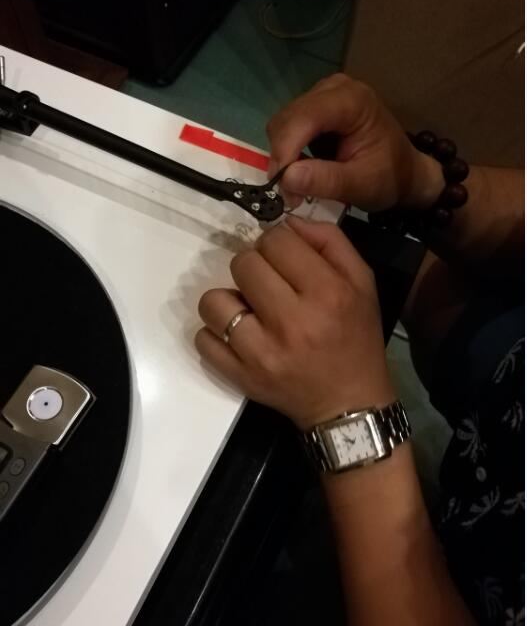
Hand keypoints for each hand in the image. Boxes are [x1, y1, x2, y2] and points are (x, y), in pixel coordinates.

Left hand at [195, 218, 393, 430]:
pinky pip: (204, 340)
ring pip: (214, 301)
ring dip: (228, 301)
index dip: (276, 244)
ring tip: (248, 310)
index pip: (275, 241)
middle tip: (268, 285)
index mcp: (326, 292)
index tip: (284, 260)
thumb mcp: (361, 281)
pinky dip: (216, 334)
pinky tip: (239, 336)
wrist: (348, 403)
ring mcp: (261, 353)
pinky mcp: (241, 377)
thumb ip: (328, 240)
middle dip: (253, 268)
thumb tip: (287, 222)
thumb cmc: (355, 337)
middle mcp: (292, 321)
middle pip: (243, 264)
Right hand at [267, 73, 442, 210]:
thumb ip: (325, 180)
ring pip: (283, 122)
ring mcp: (322, 94)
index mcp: (353, 101)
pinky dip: (288, 150)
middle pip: (289, 118)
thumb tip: (286, 178)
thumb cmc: (389, 176)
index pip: (305, 117)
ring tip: (294, 184)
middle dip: (282, 156)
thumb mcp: (361, 185)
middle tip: (287, 192)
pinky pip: (288, 126)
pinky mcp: (315, 106)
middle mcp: (334, 89)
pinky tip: (301, 168)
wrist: (404, 171)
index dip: (285, 148)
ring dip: (283, 155)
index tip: (279, 183)